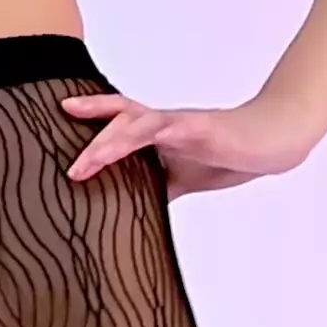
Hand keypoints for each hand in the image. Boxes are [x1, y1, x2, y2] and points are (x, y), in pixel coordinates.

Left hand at [58, 86, 318, 198]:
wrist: (270, 144)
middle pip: (117, 114)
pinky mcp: (195, 128)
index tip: (59, 125)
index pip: (118, 123)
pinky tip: (122, 146)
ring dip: (104, 143)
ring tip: (81, 165)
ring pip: (131, 123)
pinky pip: (160, 130)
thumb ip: (157, 188)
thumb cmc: (229, 155)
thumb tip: (132, 211)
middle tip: (56, 133)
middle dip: (88, 118)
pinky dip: (137, 138)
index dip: (90, 123)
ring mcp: (178, 123)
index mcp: (159, 133)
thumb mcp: (184, 179)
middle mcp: (163, 123)